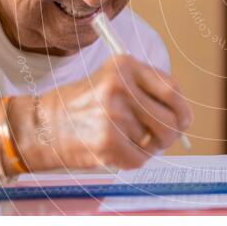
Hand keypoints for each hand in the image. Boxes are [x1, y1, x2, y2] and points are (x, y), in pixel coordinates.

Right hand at [26, 55, 192, 169]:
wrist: (42, 125)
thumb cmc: (84, 103)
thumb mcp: (113, 78)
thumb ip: (148, 89)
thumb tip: (184, 116)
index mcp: (125, 65)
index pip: (172, 90)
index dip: (182, 110)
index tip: (183, 119)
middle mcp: (119, 87)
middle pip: (169, 119)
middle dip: (171, 134)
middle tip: (163, 138)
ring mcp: (112, 116)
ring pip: (155, 142)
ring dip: (149, 147)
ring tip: (130, 140)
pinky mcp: (106, 143)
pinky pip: (140, 159)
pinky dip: (134, 159)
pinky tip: (118, 150)